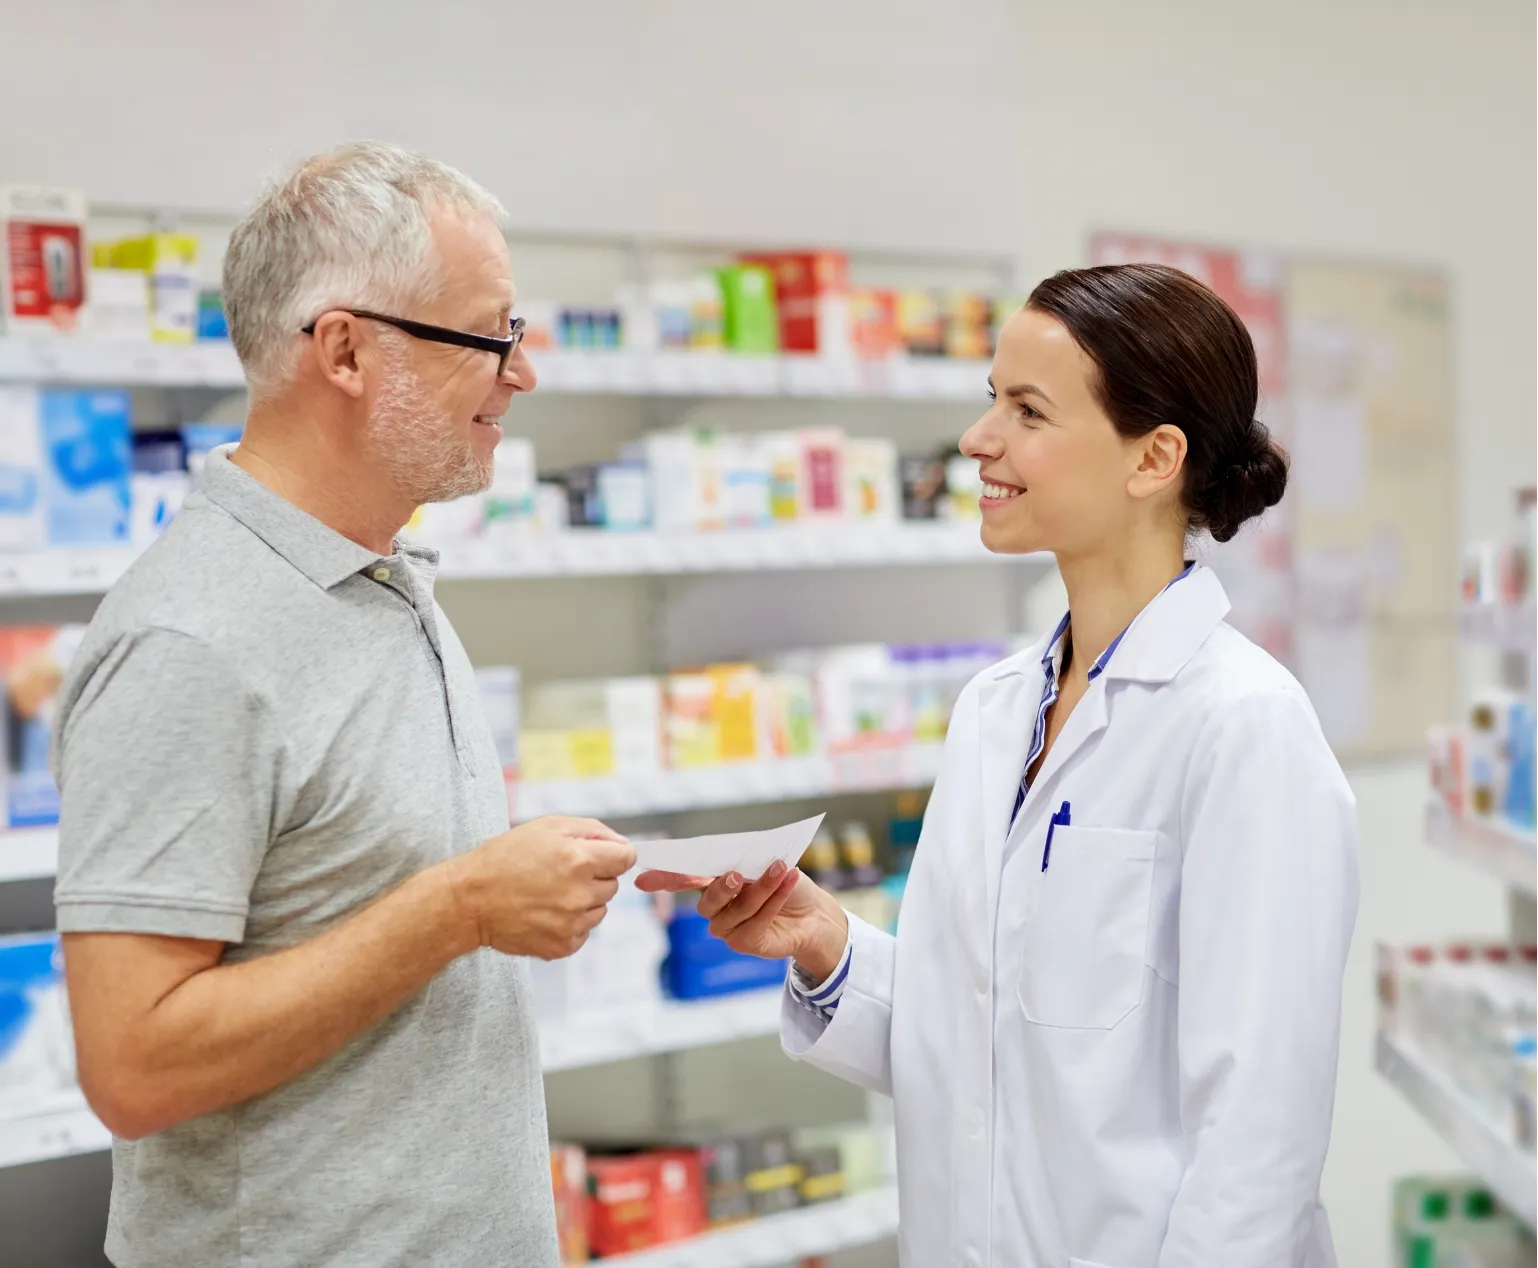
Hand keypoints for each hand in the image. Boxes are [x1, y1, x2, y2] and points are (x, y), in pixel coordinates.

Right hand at [447, 817, 635, 959]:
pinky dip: (571, 924)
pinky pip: (584, 932)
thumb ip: (591, 830)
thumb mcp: (546, 827)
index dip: (613, 854)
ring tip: (549, 894)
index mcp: (579, 860)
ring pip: (600, 910)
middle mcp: (579, 894)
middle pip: (613, 885)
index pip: (626, 858)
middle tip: (560, 873)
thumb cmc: (504, 858)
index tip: (601, 856)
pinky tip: (545, 913)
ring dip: (583, 901)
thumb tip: (623, 844)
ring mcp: (571, 924)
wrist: (469, 901)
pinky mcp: (562, 946)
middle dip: (594, 877)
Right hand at [636, 863, 848, 981]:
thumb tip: (728, 861)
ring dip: (761, 887)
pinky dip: (774, 900)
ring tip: (781, 868)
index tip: (641, 879)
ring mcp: (727, 928)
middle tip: (737, 874)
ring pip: (738, 908)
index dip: (662, 879)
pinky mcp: (745, 943)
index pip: (681, 880)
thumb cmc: (783, 880)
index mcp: (711, 882)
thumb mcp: (763, 862)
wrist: (813, 911)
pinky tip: (788, 883)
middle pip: (708, 900)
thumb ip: (743, 860)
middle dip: (722, 887)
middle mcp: (714, 908)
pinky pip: (756, 922)